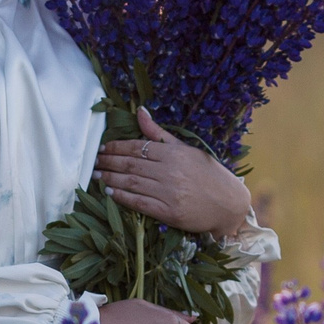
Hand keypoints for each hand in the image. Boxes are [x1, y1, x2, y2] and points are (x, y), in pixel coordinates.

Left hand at [96, 106, 251, 237]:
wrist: (230, 204)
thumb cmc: (208, 174)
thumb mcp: (187, 149)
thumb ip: (160, 133)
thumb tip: (140, 111)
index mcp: (174, 154)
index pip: (137, 147)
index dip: (116, 147)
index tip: (102, 148)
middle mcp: (170, 172)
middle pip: (130, 165)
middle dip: (108, 163)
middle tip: (93, 162)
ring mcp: (169, 193)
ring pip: (131, 183)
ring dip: (110, 179)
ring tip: (96, 177)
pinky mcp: (169, 213)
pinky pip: (139, 203)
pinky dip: (122, 198)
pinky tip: (110, 193)